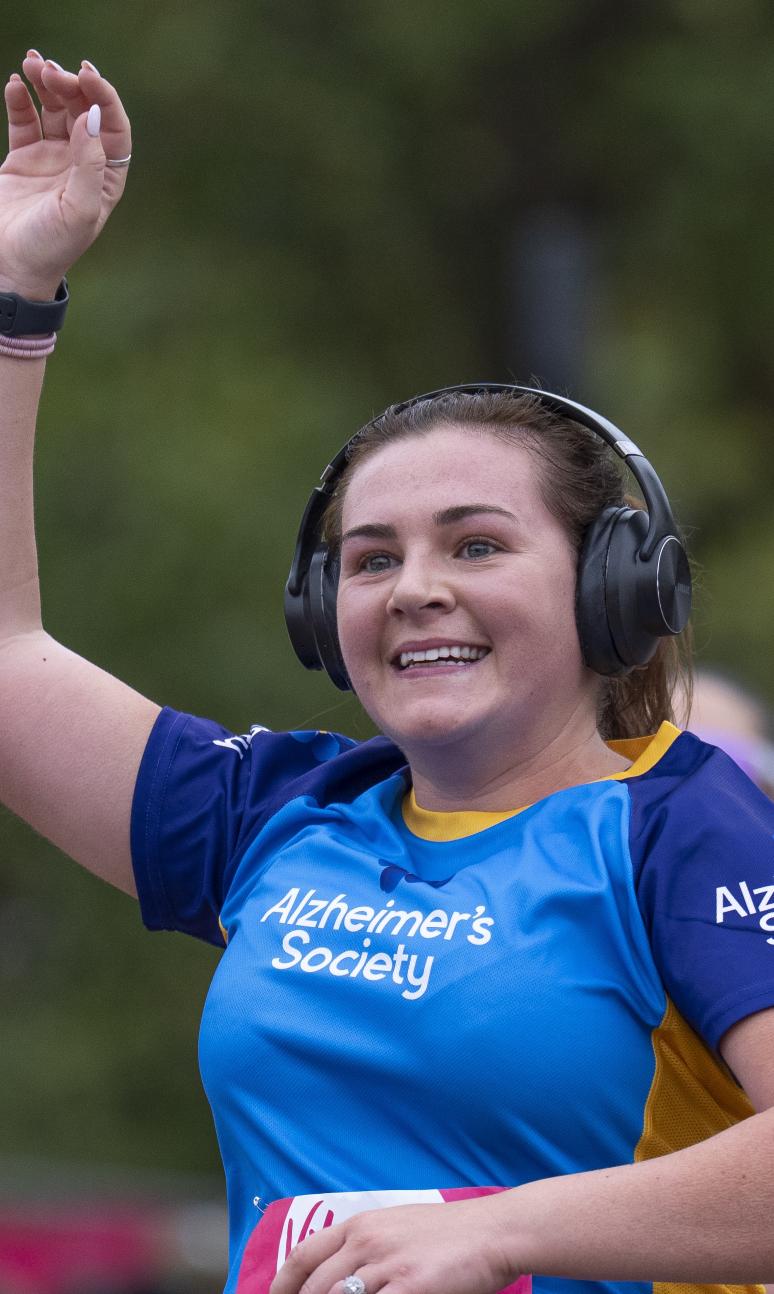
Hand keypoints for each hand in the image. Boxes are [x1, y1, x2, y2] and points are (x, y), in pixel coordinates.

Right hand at [0, 51, 131, 298]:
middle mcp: (83, 164)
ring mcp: (53, 159)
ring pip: (54, 109)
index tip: (86, 74)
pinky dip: (20, 99)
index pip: (113, 128)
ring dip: (46, 83)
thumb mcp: (79, 211)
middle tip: (51, 71)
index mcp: (106, 178)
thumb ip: (89, 165)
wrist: (11, 268)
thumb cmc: (51, 247)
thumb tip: (92, 118)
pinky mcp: (23, 158)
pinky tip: (15, 85)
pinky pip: (24, 120)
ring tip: (32, 65)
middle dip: (70, 85)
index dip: (104, 97)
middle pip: (83, 111)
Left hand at [268, 1196, 521, 1293]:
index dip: (283, 1286)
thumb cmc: (449, 1233)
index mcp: (360, 1224)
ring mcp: (387, 1266)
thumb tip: (338, 1276)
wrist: (493, 1231)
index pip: (303, 1256)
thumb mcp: (397, 1227)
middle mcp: (366, 1242)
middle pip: (315, 1288)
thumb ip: (366, 1248)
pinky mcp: (410, 1288)